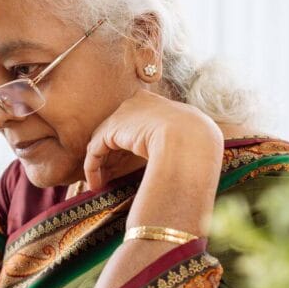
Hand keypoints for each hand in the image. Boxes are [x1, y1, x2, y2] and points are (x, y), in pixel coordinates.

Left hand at [83, 89, 222, 191]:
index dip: (129, 141)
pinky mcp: (111, 130)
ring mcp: (123, 114)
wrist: (190, 140)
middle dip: (111, 153)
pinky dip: (92, 168)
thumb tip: (170, 159)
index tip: (127, 161)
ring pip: (103, 141)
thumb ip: (172, 143)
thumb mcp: (185, 140)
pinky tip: (96, 184)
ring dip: (99, 164)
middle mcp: (138, 103)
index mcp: (158, 103)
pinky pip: (96, 151)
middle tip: (109, 174)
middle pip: (117, 130)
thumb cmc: (195, 144)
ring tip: (99, 183)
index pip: (137, 121)